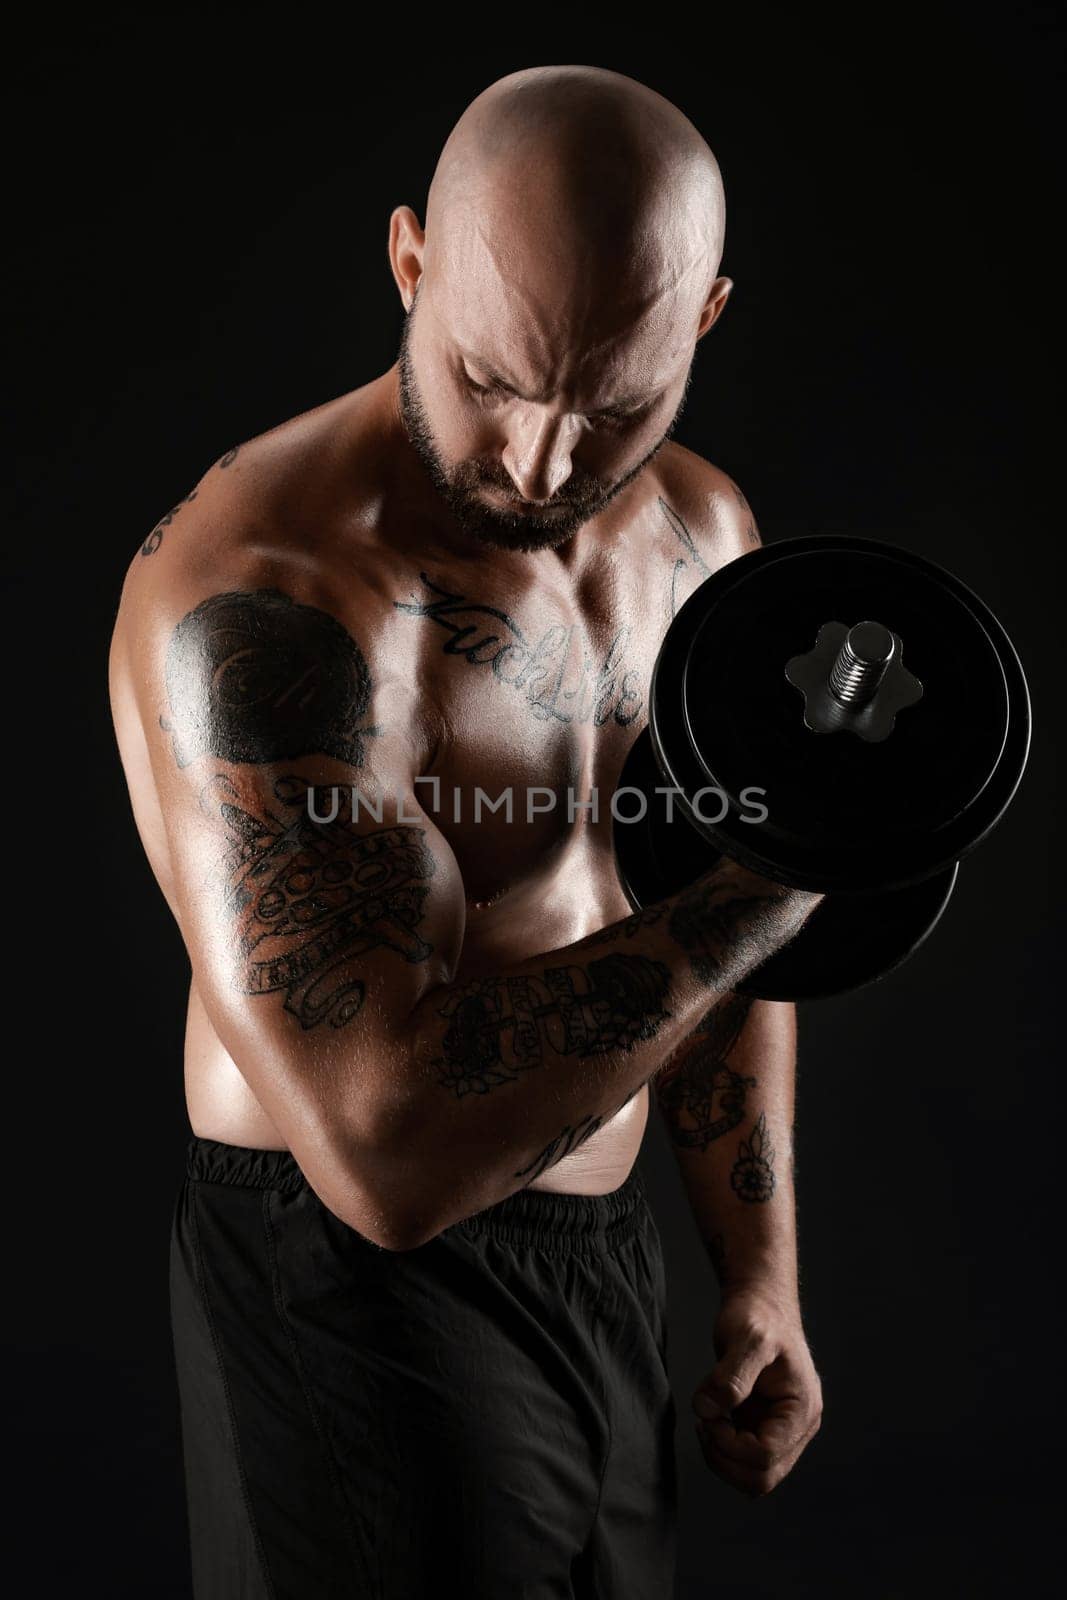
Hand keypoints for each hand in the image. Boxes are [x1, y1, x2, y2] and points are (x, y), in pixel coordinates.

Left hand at [692, 1286, 822, 1495]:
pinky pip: (745, 1462)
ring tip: (707, 1421)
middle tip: (704, 1424)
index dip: (728, 1445)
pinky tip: (713, 1420)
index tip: (708, 1416)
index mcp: (802, 1410)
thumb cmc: (758, 1316)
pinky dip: (723, 1451)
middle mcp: (799, 1428)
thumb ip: (730, 1375)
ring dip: (722, 1458)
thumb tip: (707, 1410)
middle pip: (762, 1478)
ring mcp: (783, 1432)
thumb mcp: (746, 1337)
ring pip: (754, 1477)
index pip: (765, 1456)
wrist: (760, 1305)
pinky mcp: (765, 1429)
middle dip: (724, 1458)